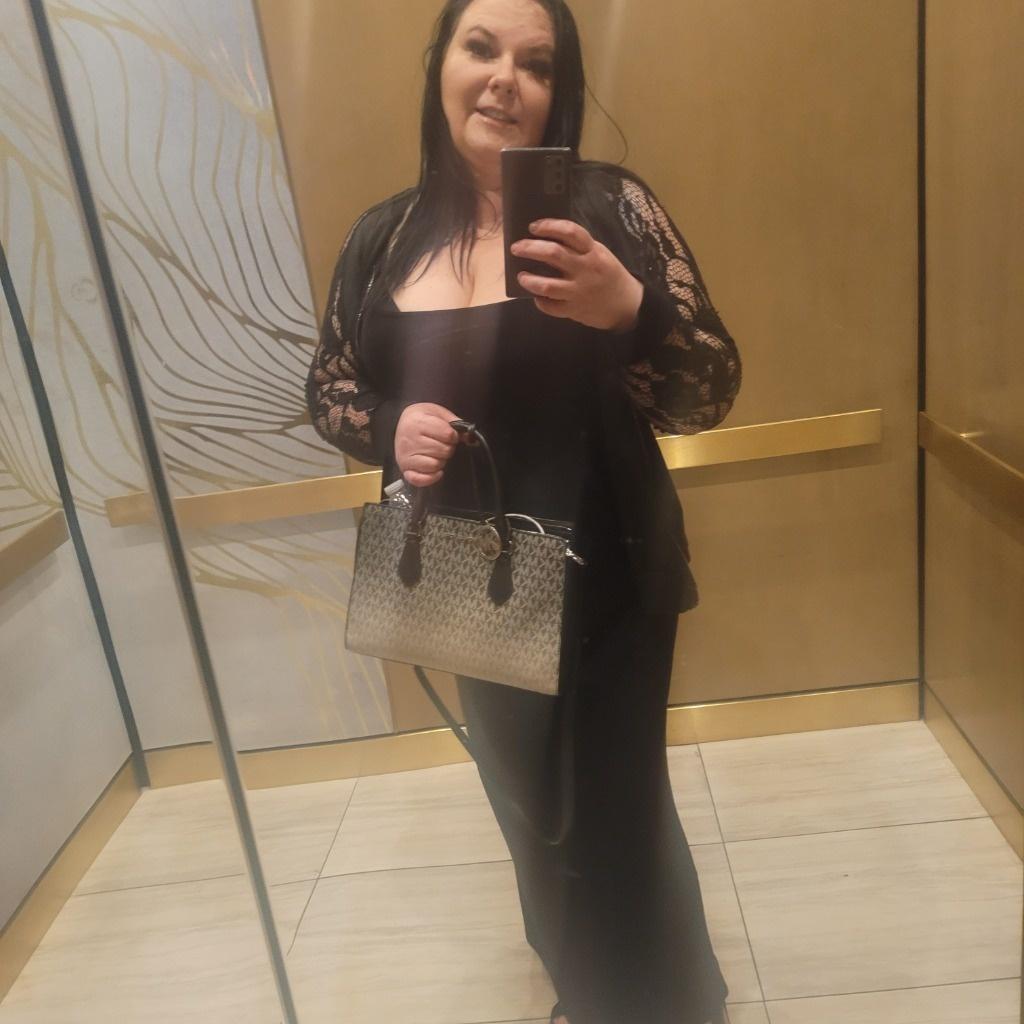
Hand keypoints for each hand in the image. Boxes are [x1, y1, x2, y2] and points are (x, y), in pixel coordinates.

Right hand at [394, 403, 460, 487]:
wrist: (400, 424)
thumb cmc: (421, 418)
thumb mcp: (436, 412)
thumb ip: (454, 422)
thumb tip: (469, 437)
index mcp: (417, 422)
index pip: (447, 434)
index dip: (453, 435)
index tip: (449, 434)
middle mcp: (409, 440)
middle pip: (443, 450)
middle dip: (447, 448)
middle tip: (441, 444)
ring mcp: (405, 457)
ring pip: (435, 465)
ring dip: (440, 461)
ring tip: (435, 453)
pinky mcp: (404, 469)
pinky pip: (421, 480)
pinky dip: (432, 477)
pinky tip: (436, 470)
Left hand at [510, 219, 643, 331]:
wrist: (626, 305)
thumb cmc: (608, 275)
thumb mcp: (599, 254)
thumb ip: (578, 247)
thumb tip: (547, 239)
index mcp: (592, 251)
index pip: (570, 231)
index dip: (549, 226)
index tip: (533, 227)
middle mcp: (585, 269)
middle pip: (553, 254)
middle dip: (530, 249)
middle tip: (516, 248)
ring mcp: (578, 291)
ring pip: (547, 285)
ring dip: (529, 279)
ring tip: (521, 276)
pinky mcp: (574, 310)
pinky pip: (550, 307)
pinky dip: (540, 301)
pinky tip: (536, 296)